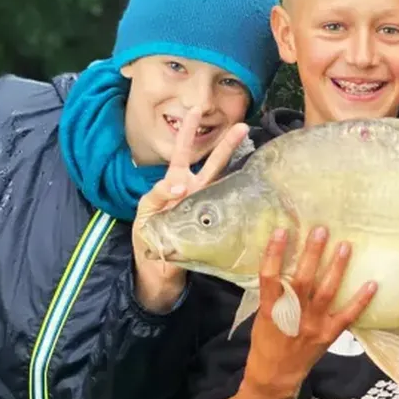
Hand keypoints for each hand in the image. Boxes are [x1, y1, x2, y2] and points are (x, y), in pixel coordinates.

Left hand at [132, 107, 247, 311]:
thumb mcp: (147, 214)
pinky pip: (226, 204)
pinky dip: (238, 191)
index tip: (184, 176)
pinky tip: (252, 179)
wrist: (159, 274)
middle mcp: (194, 191)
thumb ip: (159, 196)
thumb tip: (182, 184)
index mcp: (173, 185)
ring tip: (246, 134)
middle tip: (240, 124)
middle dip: (223, 143)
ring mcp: (206, 206)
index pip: (180, 156)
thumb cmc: (149, 240)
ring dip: (232, 156)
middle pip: (210, 161)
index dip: (185, 147)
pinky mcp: (214, 223)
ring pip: (222, 177)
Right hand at [243, 226, 376, 395]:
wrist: (276, 374)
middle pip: (303, 279)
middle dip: (312, 253)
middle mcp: (293, 315)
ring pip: (326, 292)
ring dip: (337, 268)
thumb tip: (285, 261)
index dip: (274, 253)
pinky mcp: (329, 335)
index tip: (281, 231)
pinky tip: (372, 284)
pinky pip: (348, 315)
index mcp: (271, 309)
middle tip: (321, 230)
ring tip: (345, 246)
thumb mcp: (262, 315)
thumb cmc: (266, 341)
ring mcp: (313, 325)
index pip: (270, 276)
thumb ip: (274, 292)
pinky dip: (361, 300)